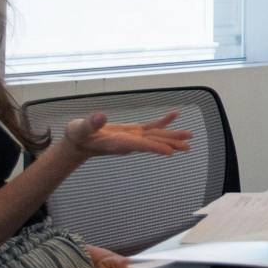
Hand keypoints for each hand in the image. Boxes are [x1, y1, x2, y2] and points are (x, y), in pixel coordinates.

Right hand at [65, 111, 192, 158]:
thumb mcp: (79, 129)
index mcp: (118, 143)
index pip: (139, 146)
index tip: (169, 153)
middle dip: (170, 144)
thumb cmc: (77, 136)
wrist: (78, 142)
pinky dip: (163, 121)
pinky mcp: (133, 131)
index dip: (154, 148)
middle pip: (153, 143)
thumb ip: (90, 124)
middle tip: (188, 146)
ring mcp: (132, 137)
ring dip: (172, 136)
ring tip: (189, 137)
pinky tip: (175, 115)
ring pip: (155, 136)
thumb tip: (100, 116)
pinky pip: (150, 126)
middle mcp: (129, 142)